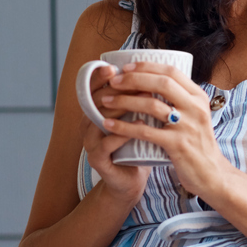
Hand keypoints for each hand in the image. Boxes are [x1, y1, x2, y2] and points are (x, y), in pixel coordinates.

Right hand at [80, 65, 150, 202]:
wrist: (131, 180)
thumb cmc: (136, 145)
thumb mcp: (136, 117)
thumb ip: (139, 97)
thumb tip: (159, 68)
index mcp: (94, 110)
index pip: (93, 86)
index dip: (103, 75)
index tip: (119, 66)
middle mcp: (87, 124)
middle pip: (97, 99)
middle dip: (120, 88)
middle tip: (143, 81)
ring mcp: (90, 142)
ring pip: (101, 119)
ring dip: (123, 107)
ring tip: (147, 98)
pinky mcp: (97, 160)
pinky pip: (107, 144)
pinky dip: (124, 133)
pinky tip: (141, 125)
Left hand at [98, 62, 234, 200]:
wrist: (211, 175)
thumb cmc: (198, 145)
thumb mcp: (196, 116)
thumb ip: (180, 100)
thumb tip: (152, 82)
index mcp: (199, 97)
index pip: (172, 71)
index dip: (147, 67)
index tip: (127, 68)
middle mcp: (195, 108)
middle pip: (161, 83)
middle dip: (134, 79)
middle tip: (114, 82)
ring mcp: (187, 126)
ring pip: (152, 105)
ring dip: (124, 101)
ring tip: (106, 101)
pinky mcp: (177, 145)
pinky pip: (146, 132)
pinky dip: (124, 127)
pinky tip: (109, 125)